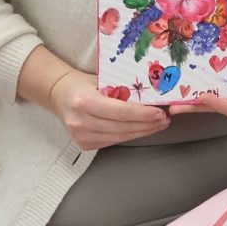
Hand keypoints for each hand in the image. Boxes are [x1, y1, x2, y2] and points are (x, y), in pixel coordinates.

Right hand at [49, 70, 169, 149]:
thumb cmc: (86, 84)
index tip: (161, 113)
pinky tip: (142, 130)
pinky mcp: (84, 145)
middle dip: (147, 125)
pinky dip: (130, 136)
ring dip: (142, 132)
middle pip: (122, 127)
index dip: (143, 115)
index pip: (121, 112)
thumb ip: (123, 89)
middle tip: (165, 120)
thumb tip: (154, 96)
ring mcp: (81, 136)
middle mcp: (80, 121)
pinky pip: (113, 142)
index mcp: (85, 101)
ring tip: (159, 125)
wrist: (61, 95)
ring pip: (120, 137)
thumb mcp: (102, 80)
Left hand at [170, 34, 226, 117]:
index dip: (218, 103)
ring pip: (210, 101)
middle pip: (215, 107)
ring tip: (169, 97)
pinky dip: (198, 90)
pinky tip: (183, 83)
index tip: (203, 96)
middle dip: (195, 108)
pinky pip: (213, 90)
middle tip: (172, 105)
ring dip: (191, 101)